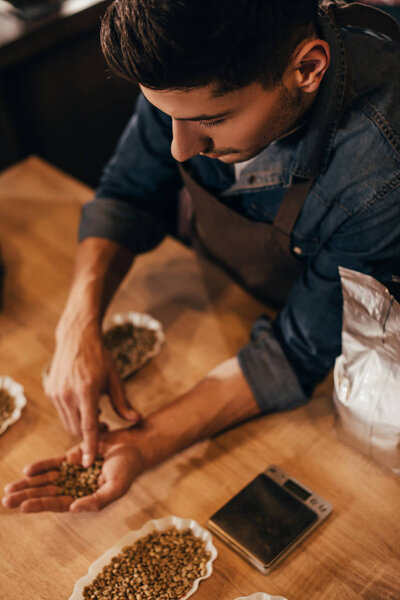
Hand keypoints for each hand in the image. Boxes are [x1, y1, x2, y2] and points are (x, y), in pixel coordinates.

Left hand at [2, 430, 142, 511]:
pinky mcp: (73, 456)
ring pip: (46, 480)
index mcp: (84, 498)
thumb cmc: (127, 470)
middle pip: (47, 493)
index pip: (58, 504)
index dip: (41, 505)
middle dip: (27, 497)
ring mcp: (72, 472)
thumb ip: (96, 501)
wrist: (133, 446)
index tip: (23, 507)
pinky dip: (40, 467)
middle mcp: (75, 487)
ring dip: (28, 484)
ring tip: (9, 490)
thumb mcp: (115, 488)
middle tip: (7, 501)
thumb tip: (73, 509)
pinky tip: (27, 470)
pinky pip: (53, 463)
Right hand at [45, 319, 140, 466]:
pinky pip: (62, 412)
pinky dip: (73, 414)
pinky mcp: (50, 391)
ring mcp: (56, 393)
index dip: (89, 447)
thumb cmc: (100, 358)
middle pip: (77, 429)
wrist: (77, 338)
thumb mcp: (115, 379)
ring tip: (95, 415)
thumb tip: (136, 420)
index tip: (89, 463)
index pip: (88, 427)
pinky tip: (83, 404)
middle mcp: (68, 394)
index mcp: (86, 391)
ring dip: (81, 425)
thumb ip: (123, 403)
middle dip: (89, 435)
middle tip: (104, 428)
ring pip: (68, 422)